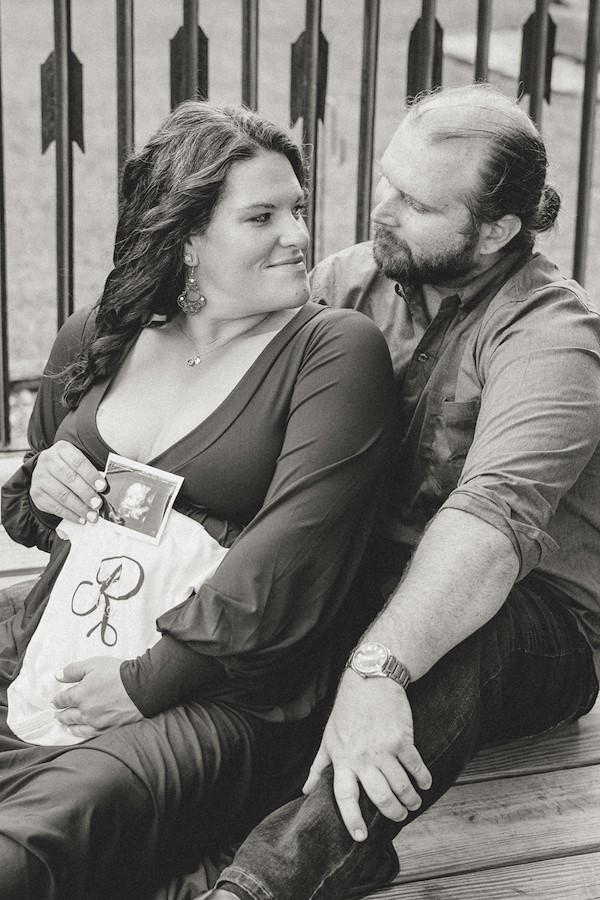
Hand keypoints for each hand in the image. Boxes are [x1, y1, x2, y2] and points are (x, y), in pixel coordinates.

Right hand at [30, 440, 105, 523]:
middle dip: (86, 493)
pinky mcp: (36, 493)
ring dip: (79, 507)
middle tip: (98, 504)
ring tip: (92, 516)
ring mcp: (40, 477)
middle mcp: (48, 461)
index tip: (103, 487)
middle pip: (70, 479)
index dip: (91, 475)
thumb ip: (90, 472)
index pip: (78, 462)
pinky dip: (70, 514)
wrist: (47, 471)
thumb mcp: (79, 462)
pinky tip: (81, 519)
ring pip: (62, 495)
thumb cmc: (71, 467)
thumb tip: (103, 488)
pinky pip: (54, 506)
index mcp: (62, 449)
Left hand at [52, 656, 142, 738]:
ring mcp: (96, 722)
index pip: (64, 699)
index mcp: (79, 695)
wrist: (141, 687)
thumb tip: (58, 676)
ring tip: (64, 725)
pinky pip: (89, 734)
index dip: (58, 700)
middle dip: (61, 714)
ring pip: (77, 726)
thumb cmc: (118, 673)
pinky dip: (80, 733)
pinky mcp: (107, 729)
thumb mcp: (94, 664)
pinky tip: (79, 732)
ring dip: (68, 725)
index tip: (55, 702)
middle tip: (57, 715)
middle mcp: (85, 712)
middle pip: (68, 714)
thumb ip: (73, 670)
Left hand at [303, 672, 431, 840]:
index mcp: (342, 759)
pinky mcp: (402, 739)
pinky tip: (425, 784)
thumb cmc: (347, 711)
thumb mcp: (328, 737)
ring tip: (413, 803)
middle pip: (380, 796)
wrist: (370, 680)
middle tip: (400, 816)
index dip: (352, 818)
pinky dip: (423, 780)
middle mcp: (362, 757)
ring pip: (401, 786)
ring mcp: (383, 749)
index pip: (344, 796)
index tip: (360, 837)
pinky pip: (416, 767)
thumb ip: (319, 767)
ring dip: (410, 799)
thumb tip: (306, 791)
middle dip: (393, 812)